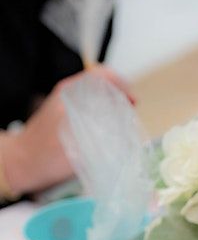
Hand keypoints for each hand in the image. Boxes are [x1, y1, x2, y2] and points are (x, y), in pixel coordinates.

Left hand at [1, 66, 133, 196]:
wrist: (21, 162)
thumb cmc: (46, 156)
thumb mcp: (78, 146)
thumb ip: (101, 135)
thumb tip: (125, 128)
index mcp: (71, 94)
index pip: (103, 77)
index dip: (122, 86)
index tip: (133, 102)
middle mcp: (69, 94)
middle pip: (102, 86)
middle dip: (120, 98)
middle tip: (132, 116)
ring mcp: (66, 104)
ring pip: (97, 97)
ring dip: (113, 108)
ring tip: (124, 124)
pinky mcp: (66, 116)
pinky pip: (90, 108)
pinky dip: (103, 116)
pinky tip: (108, 132)